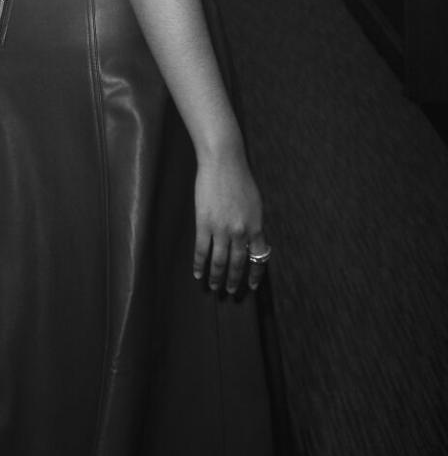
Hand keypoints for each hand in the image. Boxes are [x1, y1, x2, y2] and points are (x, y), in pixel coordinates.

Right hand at [193, 149, 268, 293]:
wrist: (223, 163)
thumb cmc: (240, 178)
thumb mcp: (255, 203)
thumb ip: (253, 223)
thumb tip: (250, 241)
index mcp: (256, 226)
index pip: (259, 258)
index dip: (255, 274)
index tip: (251, 286)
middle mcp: (241, 232)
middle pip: (238, 264)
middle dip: (234, 281)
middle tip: (230, 292)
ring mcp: (221, 229)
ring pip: (219, 262)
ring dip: (216, 277)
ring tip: (214, 287)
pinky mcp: (204, 223)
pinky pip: (202, 250)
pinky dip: (199, 264)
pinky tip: (197, 273)